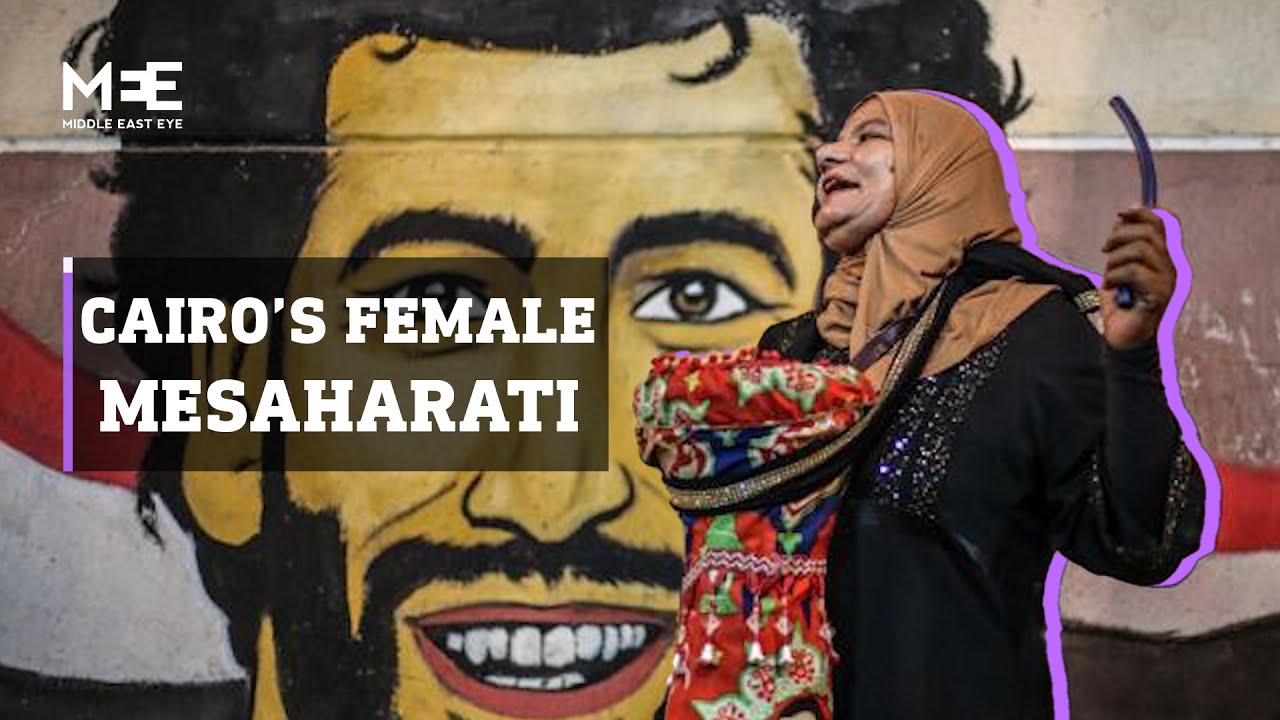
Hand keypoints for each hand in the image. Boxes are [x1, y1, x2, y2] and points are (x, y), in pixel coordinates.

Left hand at [1100, 206, 1175, 349]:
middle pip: (1149, 233)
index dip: (1141, 213)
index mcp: (1161, 258)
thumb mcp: (1117, 268)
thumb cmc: (1119, 304)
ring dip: (1115, 260)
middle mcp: (1170, 267)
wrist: (1122, 338)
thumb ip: (1122, 245)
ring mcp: (1167, 282)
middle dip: (1120, 237)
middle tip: (1104, 251)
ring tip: (1108, 276)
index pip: (1161, 224)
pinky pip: (1135, 272)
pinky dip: (1114, 276)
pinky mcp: (1159, 295)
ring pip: (1141, 250)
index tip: (1120, 214)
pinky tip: (1110, 288)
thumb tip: (1122, 218)